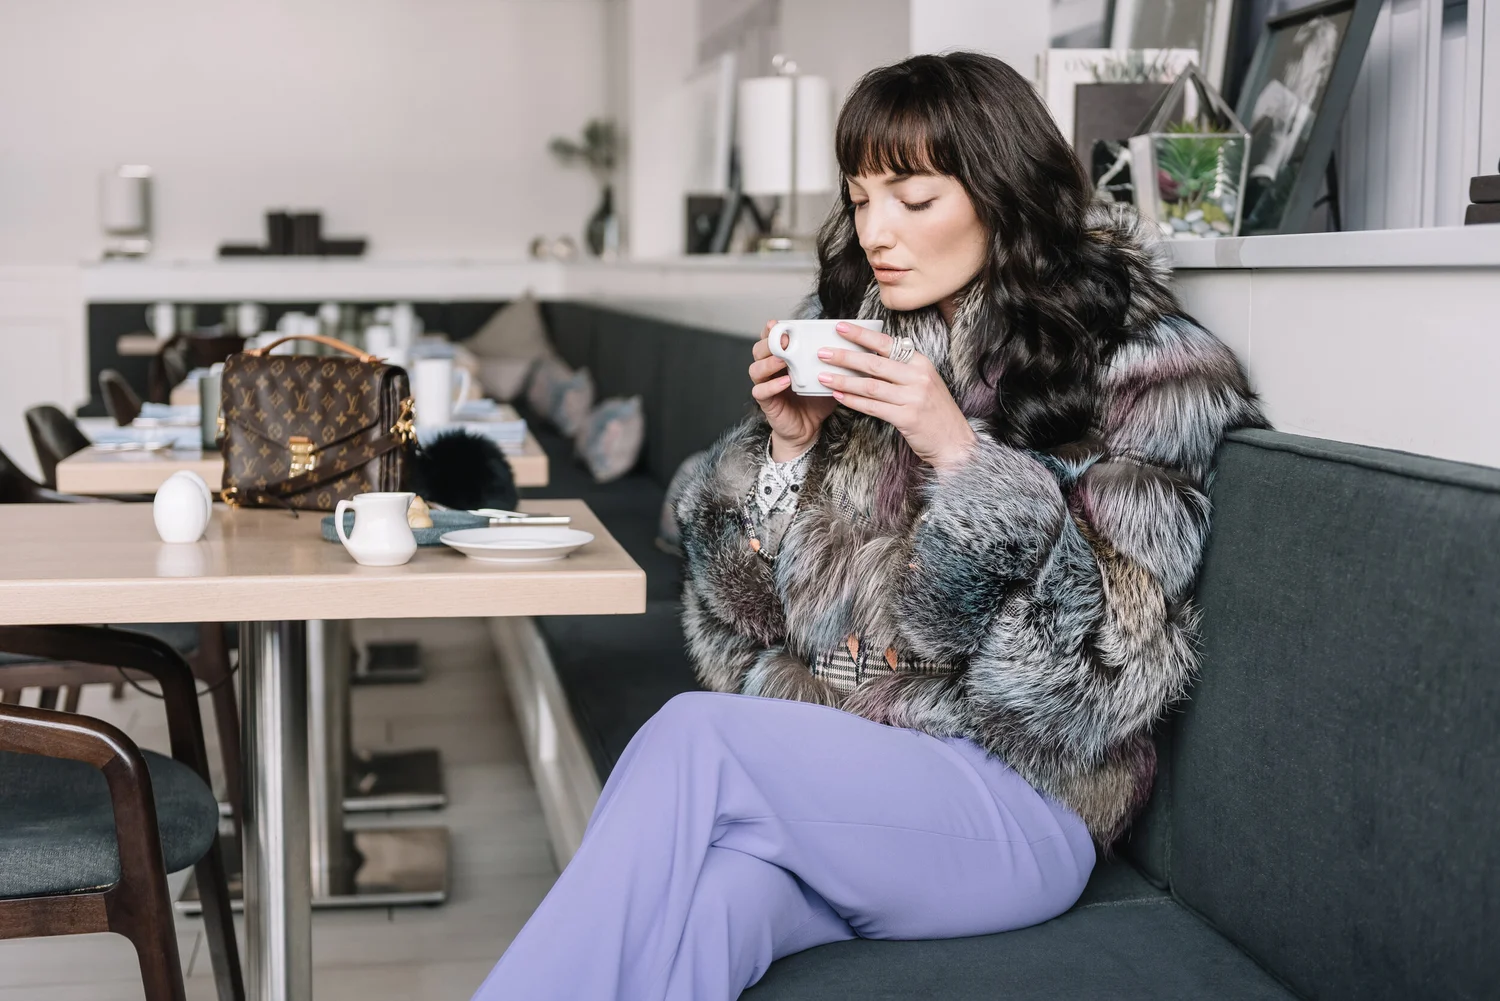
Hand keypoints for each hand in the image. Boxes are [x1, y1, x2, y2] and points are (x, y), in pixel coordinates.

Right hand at [749, 320, 834, 460]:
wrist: (808, 429)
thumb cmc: (815, 400)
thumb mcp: (826, 376)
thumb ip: (831, 361)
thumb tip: (852, 343)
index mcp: (781, 359)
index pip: (769, 339)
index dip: (770, 330)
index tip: (777, 323)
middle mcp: (769, 370)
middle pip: (758, 350)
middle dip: (769, 342)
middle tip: (784, 339)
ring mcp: (765, 386)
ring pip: (756, 369)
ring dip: (768, 362)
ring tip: (783, 359)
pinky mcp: (766, 403)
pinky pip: (761, 392)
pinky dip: (771, 386)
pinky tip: (785, 381)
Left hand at [816, 322, 976, 470]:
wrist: (954, 441)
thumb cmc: (934, 411)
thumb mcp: (923, 382)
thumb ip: (901, 369)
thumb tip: (868, 357)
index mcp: (921, 363)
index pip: (887, 344)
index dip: (862, 335)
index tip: (841, 328)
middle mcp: (918, 377)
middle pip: (874, 363)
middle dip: (845, 357)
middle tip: (823, 353)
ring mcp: (913, 397)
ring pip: (870, 386)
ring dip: (843, 380)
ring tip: (823, 376)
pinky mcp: (907, 417)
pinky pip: (873, 407)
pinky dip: (853, 401)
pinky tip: (838, 396)